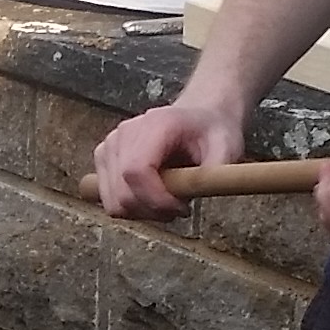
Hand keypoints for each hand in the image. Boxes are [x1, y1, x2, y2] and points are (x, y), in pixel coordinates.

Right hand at [89, 98, 240, 219]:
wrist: (197, 117)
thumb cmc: (210, 131)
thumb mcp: (226, 147)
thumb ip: (214, 171)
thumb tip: (201, 191)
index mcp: (154, 125)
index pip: (136, 171)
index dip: (156, 200)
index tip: (182, 208)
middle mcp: (124, 133)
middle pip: (121, 192)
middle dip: (153, 211)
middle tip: (180, 208)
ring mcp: (109, 146)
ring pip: (114, 202)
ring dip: (143, 212)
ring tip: (168, 201)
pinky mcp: (103, 158)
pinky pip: (110, 200)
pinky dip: (132, 208)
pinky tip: (152, 197)